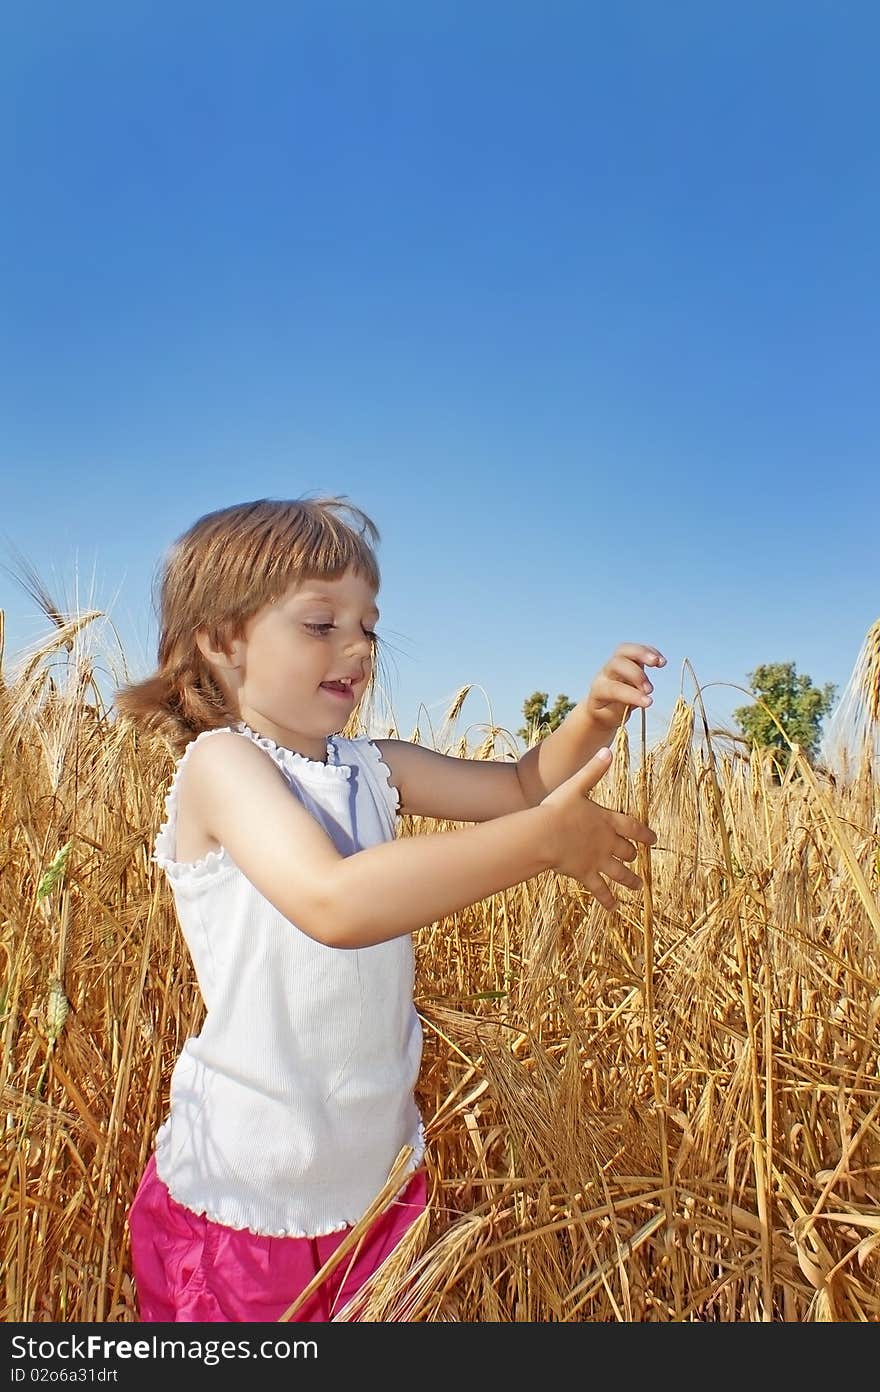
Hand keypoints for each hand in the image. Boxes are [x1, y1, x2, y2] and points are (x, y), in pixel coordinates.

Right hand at [539, 748, 656, 909]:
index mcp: (607, 820)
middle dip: (633, 855)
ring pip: (620, 873)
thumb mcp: (576, 786)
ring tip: (638, 887)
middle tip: (638, 859)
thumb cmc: (557, 808)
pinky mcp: (586, 874)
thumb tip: (607, 751)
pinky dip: (608, 900)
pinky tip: (614, 908)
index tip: (653, 840)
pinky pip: (600, 890)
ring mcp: (598, 860)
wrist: (544, 834)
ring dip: (630, 880)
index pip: (632, 827)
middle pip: (626, 851)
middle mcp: (607, 842)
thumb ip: (593, 771)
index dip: (644, 834)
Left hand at [583, 643, 665, 734]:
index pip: (614, 688)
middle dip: (636, 675)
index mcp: (599, 689)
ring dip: (643, 654)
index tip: (649, 702)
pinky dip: (649, 652)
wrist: (601, 705)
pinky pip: (636, 650)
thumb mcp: (610, 717)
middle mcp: (605, 673)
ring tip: (659, 662)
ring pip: (624, 650)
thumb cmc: (607, 713)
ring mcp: (615, 663)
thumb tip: (633, 702)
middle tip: (650, 690)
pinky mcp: (626, 659)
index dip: (632, 694)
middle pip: (617, 664)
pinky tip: (661, 662)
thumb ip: (619, 710)